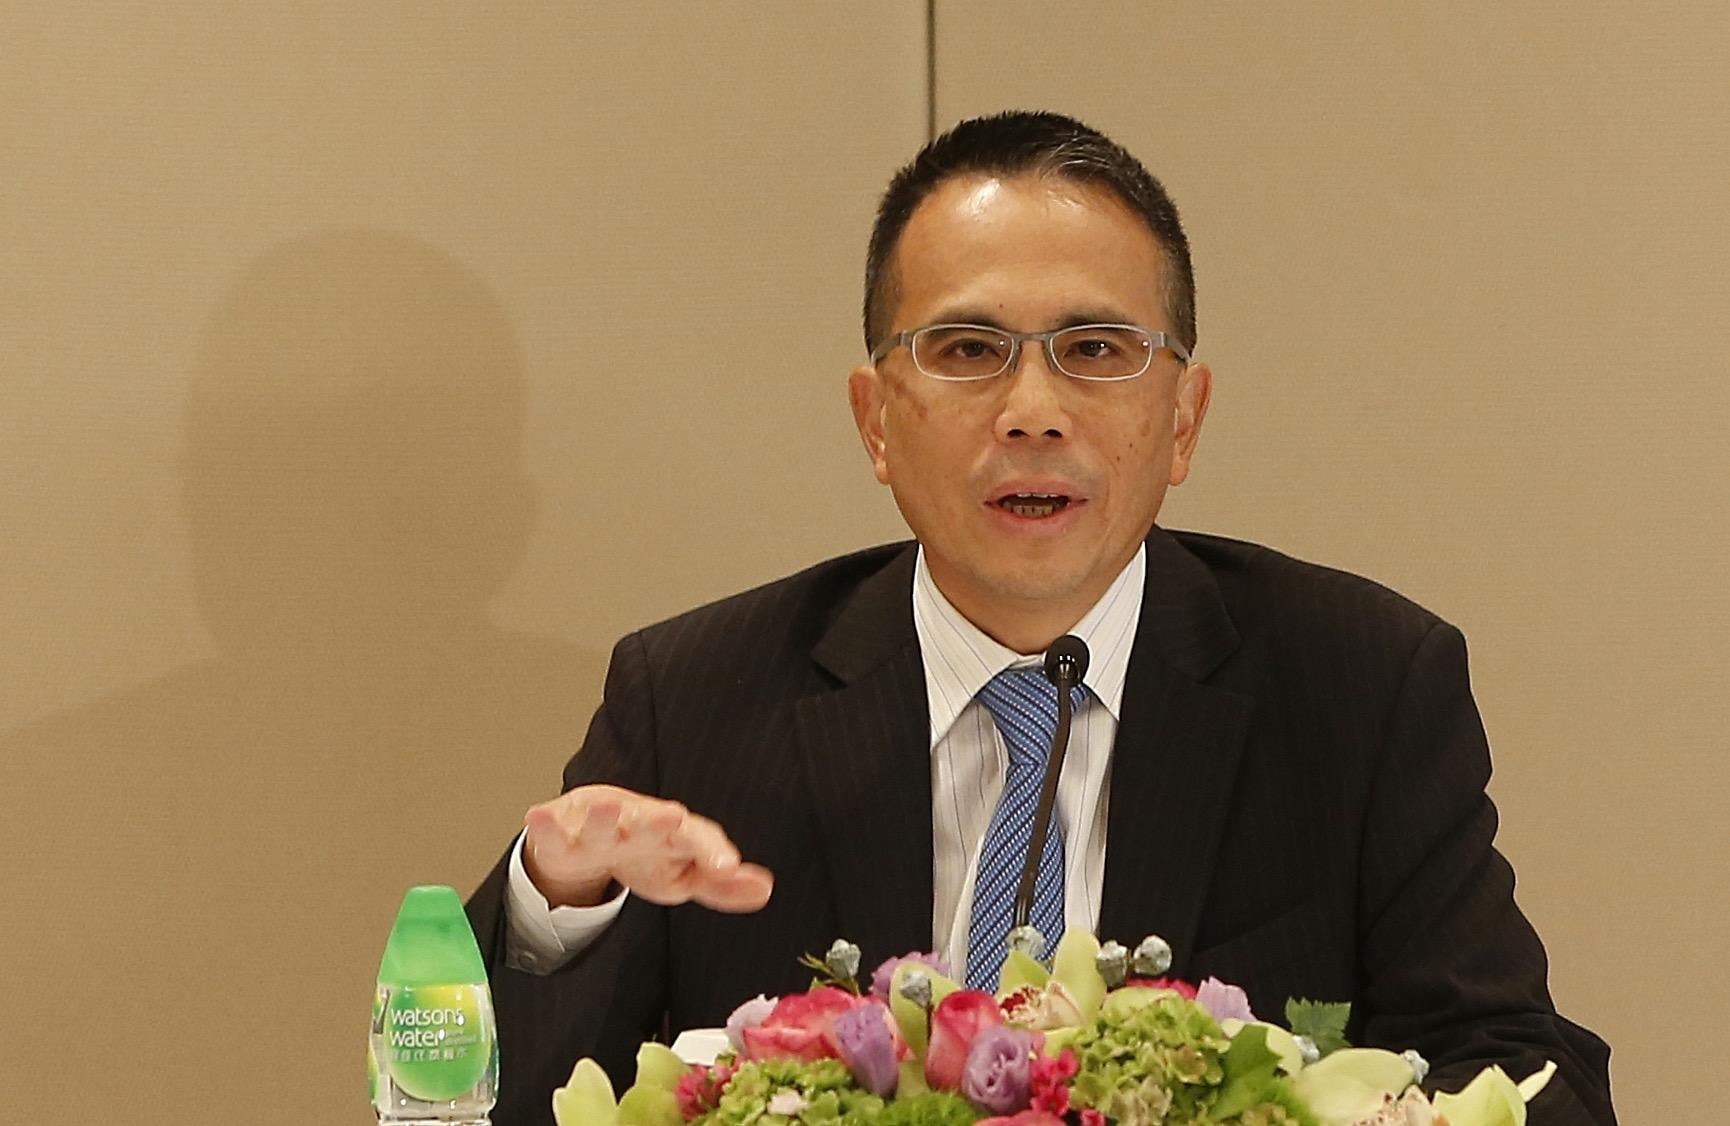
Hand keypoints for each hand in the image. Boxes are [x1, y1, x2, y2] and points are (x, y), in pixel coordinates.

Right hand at [521, 784, 773, 911]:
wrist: (590, 834)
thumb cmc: (644, 851)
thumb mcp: (683, 874)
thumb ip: (720, 883)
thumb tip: (764, 889)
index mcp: (672, 834)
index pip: (698, 840)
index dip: (713, 852)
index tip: (727, 867)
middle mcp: (638, 824)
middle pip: (652, 823)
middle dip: (660, 822)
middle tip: (672, 817)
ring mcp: (598, 826)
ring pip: (602, 822)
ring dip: (602, 816)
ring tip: (604, 808)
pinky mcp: (562, 832)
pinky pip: (552, 829)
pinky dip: (545, 823)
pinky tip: (537, 815)